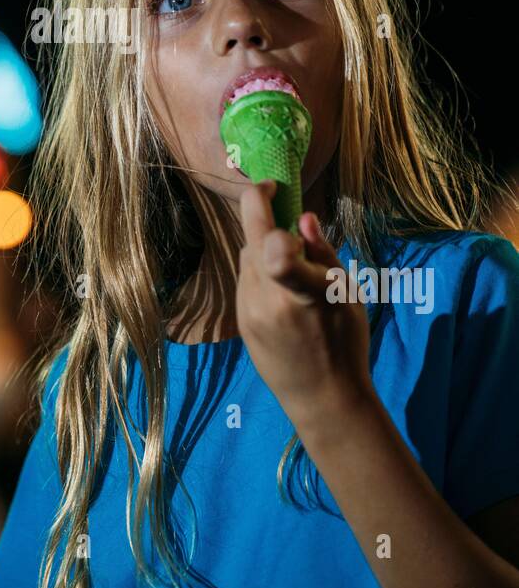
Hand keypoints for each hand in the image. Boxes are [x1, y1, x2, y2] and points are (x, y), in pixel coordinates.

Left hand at [236, 181, 374, 428]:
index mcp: (303, 290)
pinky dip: (260, 275)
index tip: (273, 188)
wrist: (323, 398)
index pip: (269, 239)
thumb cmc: (346, 341)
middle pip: (253, 240)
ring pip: (246, 259)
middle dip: (266, 223)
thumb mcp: (347, 293)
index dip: (261, 201)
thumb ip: (322, 252)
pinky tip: (282, 295)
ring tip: (292, 273)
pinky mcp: (240, 322)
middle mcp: (268, 300)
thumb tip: (302, 216)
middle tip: (288, 225)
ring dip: (264, 252)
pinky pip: (245, 282)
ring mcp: (248, 312)